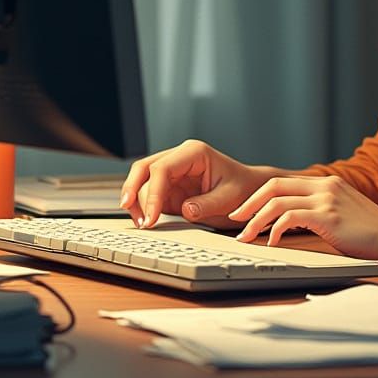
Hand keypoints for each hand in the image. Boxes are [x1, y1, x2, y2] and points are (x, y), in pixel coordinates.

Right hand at [119, 140, 270, 229]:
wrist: (248, 190)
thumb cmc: (242, 189)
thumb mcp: (229, 198)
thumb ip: (207, 204)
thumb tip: (185, 210)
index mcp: (194, 152)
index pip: (163, 168)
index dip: (153, 193)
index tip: (151, 218)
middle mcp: (180, 158)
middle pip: (144, 168)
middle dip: (132, 189)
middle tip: (129, 212)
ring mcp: (173, 172)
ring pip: (142, 180)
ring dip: (136, 201)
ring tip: (143, 224)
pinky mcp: (170, 187)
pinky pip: (149, 194)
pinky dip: (143, 207)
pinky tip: (146, 221)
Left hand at [228, 174, 377, 261]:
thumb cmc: (369, 232)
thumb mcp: (341, 213)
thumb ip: (319, 211)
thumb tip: (290, 223)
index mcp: (325, 183)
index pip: (282, 182)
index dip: (258, 196)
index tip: (243, 212)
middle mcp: (324, 185)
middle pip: (274, 186)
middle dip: (249, 204)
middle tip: (234, 221)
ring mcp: (326, 198)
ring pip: (277, 202)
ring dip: (255, 220)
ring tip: (245, 236)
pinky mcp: (328, 215)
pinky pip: (291, 218)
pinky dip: (275, 229)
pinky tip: (271, 241)